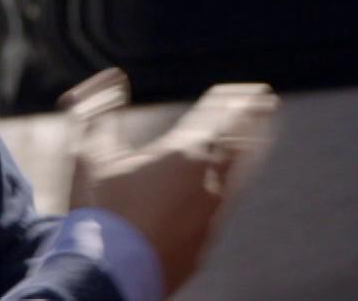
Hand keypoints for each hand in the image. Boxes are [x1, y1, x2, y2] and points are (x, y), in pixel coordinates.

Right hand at [67, 79, 278, 294]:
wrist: (106, 279)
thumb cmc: (98, 215)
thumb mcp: (89, 156)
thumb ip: (100, 111)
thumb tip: (111, 79)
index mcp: (185, 153)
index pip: (220, 115)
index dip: (235, 100)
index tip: (255, 90)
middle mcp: (208, 182)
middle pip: (240, 142)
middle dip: (253, 120)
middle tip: (268, 104)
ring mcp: (210, 216)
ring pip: (237, 175)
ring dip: (247, 151)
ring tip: (257, 138)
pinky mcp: (203, 244)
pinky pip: (222, 207)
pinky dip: (228, 186)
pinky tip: (224, 188)